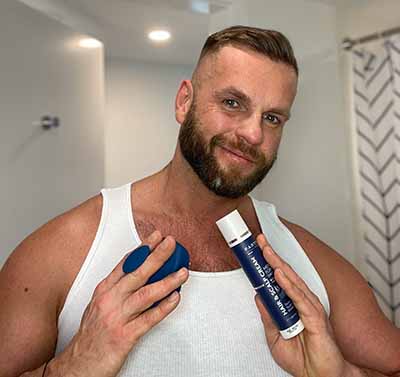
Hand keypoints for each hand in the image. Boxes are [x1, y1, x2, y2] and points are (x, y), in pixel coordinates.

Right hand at [49, 231, 188, 376]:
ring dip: (167, 281)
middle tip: (170, 243)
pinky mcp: (124, 336)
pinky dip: (164, 307)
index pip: (126, 263)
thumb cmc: (92, 335)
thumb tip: (142, 274)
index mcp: (105, 290)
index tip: (156, 237)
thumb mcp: (100, 304)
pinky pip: (149, 319)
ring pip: (146, 294)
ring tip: (182, 272)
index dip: (143, 248)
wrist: (79, 365)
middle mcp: (110, 300)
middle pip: (137, 273)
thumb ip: (119, 288)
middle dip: (156, 256)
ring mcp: (117, 317)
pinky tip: (175, 298)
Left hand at [254, 234, 348, 376]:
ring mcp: (309, 309)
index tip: (257, 250)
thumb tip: (259, 296)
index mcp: (292, 306)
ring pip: (292, 281)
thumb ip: (268, 316)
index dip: (268, 264)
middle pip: (285, 274)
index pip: (279, 279)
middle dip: (271, 256)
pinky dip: (289, 285)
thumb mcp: (275, 337)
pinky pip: (300, 298)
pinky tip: (279, 274)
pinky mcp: (316, 318)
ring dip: (278, 264)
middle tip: (260, 240)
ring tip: (266, 251)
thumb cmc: (303, 359)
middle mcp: (301, 303)